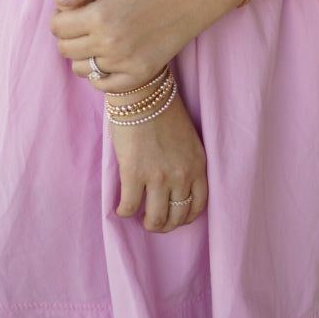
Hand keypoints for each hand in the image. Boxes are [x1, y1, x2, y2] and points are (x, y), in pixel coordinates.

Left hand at [50, 0, 196, 90]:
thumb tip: (58, 1)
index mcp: (99, 16)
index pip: (58, 28)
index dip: (58, 19)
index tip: (69, 13)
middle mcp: (109, 43)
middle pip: (65, 50)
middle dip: (66, 37)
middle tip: (80, 27)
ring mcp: (125, 62)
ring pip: (82, 69)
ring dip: (81, 56)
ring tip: (94, 41)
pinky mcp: (139, 74)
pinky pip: (104, 86)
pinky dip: (99, 76)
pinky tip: (106, 60)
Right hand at [109, 92, 207, 231]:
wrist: (143, 93)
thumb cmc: (164, 111)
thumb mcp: (188, 140)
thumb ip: (186, 164)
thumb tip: (175, 186)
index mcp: (198, 165)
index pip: (198, 205)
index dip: (185, 217)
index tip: (175, 216)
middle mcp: (181, 175)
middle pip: (176, 216)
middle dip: (165, 224)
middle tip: (154, 220)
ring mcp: (158, 177)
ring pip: (155, 219)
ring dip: (148, 223)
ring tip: (139, 217)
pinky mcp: (134, 173)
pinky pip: (129, 206)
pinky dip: (123, 211)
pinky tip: (120, 208)